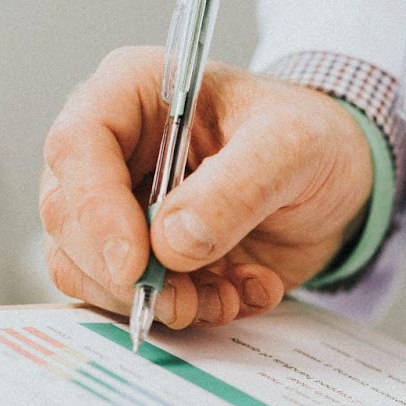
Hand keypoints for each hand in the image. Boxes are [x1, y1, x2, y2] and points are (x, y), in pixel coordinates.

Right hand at [40, 47, 373, 327]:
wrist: (338, 182)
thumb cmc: (311, 138)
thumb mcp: (292, 147)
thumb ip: (235, 188)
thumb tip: (170, 243)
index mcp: (132, 93)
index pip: (76, 146)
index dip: (94, 210)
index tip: (135, 264)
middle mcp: (112, 151)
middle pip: (67, 218)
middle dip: (123, 273)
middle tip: (183, 300)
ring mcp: (119, 208)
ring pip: (87, 270)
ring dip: (157, 300)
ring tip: (226, 294)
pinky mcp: (142, 258)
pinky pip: (130, 300)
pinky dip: (186, 312)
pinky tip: (238, 293)